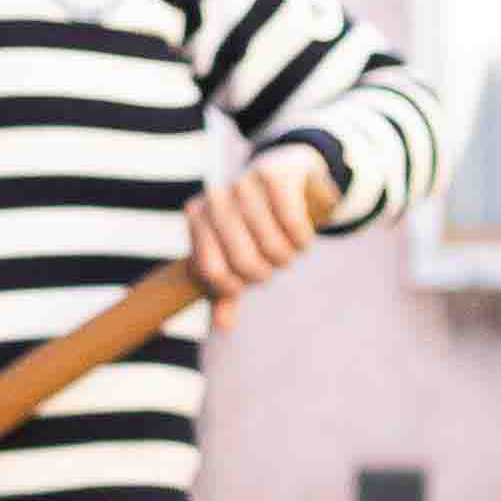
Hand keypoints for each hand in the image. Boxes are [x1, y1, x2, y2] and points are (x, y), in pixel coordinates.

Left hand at [184, 150, 337, 303]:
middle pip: (244, 262)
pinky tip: (303, 237)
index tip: (245, 280)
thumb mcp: (235, 257)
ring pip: (272, 246)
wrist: (284, 174)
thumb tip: (224, 327)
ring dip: (288, 256)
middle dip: (265, 272)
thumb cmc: (253, 225)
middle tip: (273, 264)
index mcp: (197, 217)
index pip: (212, 272)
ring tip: (289, 248)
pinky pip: (292, 223)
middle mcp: (216, 197)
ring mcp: (244, 183)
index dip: (234, 285)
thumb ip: (225, 292)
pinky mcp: (276, 175)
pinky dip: (303, 239)